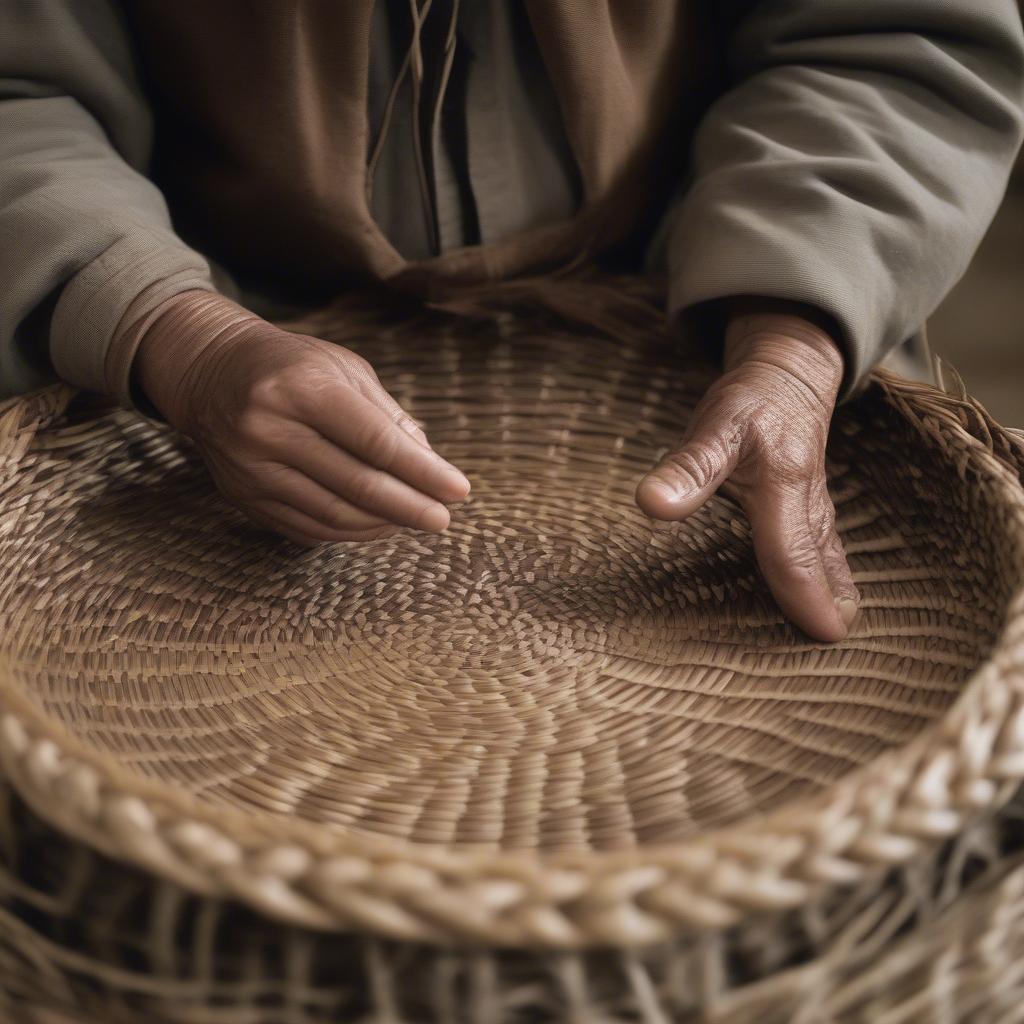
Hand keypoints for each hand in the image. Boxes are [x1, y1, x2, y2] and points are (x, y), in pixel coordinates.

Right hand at [134, 291, 469, 544]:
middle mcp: (269, 427)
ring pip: (333, 513)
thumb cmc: (292, 365)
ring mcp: (250, 467)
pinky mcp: (241, 495)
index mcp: (301, 386)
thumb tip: (430, 464)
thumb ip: (388, 415)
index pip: (376, 442)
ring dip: (382, 524)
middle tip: (442, 519)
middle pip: (357, 484)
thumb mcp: (344, 369)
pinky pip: (306, 527)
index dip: (423, 472)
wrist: (210, 372)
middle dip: (410, 507)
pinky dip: (348, 532)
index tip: (459, 491)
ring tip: (413, 521)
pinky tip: (376, 525)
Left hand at [635, 306, 858, 641]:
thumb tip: (651, 505)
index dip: (803, 595)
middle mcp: (807, 501)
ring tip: (837, 636)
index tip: (823, 634)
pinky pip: (823, 548)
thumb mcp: (713, 427)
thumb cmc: (747, 402)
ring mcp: (814, 505)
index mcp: (784, 487)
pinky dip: (830, 578)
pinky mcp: (811, 507)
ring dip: (832, 595)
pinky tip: (832, 605)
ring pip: (827, 557)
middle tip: (835, 650)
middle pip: (817, 562)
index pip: (789, 552)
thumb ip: (687, 469)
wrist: (788, 373)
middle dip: (826, 606)